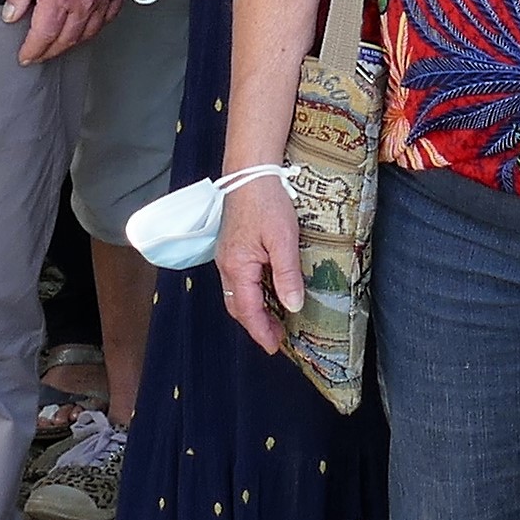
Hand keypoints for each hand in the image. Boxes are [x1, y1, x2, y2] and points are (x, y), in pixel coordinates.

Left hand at [2, 0, 124, 63]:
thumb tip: (12, 14)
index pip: (44, 36)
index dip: (33, 50)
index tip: (25, 56)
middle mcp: (84, 2)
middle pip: (66, 40)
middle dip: (49, 51)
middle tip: (38, 53)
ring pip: (87, 34)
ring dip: (70, 43)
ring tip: (58, 44)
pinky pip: (106, 20)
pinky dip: (93, 28)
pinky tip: (85, 27)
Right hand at [212, 171, 302, 355]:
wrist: (250, 172)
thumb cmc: (267, 202)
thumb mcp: (283, 239)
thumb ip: (287, 275)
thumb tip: (293, 306)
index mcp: (237, 267)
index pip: (247, 310)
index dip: (261, 331)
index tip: (274, 347)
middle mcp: (226, 265)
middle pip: (237, 306)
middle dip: (255, 325)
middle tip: (277, 338)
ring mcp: (227, 256)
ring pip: (236, 294)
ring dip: (253, 310)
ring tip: (274, 320)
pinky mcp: (231, 247)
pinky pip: (238, 280)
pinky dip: (251, 294)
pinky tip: (266, 292)